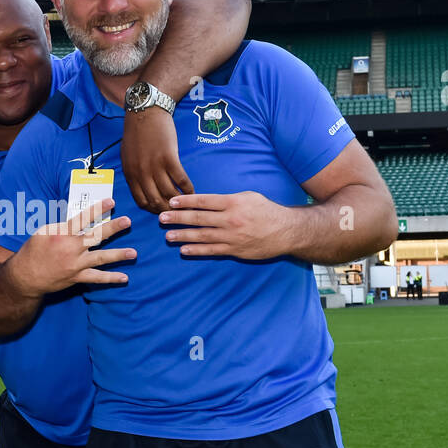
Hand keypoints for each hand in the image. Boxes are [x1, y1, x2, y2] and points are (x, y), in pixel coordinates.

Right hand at [6, 199, 135, 294]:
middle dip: (113, 228)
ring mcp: (76, 265)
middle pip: (96, 236)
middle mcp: (71, 249)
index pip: (83, 219)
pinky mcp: (77, 277)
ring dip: (118, 255)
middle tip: (127, 221)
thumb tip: (79, 220)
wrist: (25, 277)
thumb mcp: (43, 232)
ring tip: (133, 253)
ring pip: (101, 258)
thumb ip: (63, 226)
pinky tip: (124, 277)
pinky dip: (110, 278)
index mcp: (62, 234)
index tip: (111, 202)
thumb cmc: (33, 251)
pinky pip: (96, 278)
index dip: (98, 209)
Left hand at [121, 108, 192, 212]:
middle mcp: (141, 173)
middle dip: (167, 211)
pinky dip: (187, 189)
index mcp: (130, 174)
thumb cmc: (136, 133)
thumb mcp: (127, 156)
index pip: (141, 201)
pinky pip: (180, 180)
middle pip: (156, 201)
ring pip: (169, 193)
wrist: (145, 113)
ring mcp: (155, 166)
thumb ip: (133, 173)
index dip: (153, 210)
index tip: (162, 211)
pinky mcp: (169, 158)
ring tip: (186, 204)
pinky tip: (192, 191)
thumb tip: (142, 188)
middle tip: (177, 213)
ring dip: (179, 202)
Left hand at [159, 192, 296, 259]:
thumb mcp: (249, 196)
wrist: (286, 231)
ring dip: (183, 236)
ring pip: (202, 236)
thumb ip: (228, 198)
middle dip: (178, 218)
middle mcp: (231, 219)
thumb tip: (207, 200)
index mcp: (233, 203)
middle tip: (161, 218)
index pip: (203, 201)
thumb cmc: (266, 210)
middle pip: (199, 218)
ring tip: (168, 236)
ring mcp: (232, 236)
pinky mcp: (235, 250)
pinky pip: (212, 251)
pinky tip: (184, 250)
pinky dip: (197, 251)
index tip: (171, 201)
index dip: (185, 201)